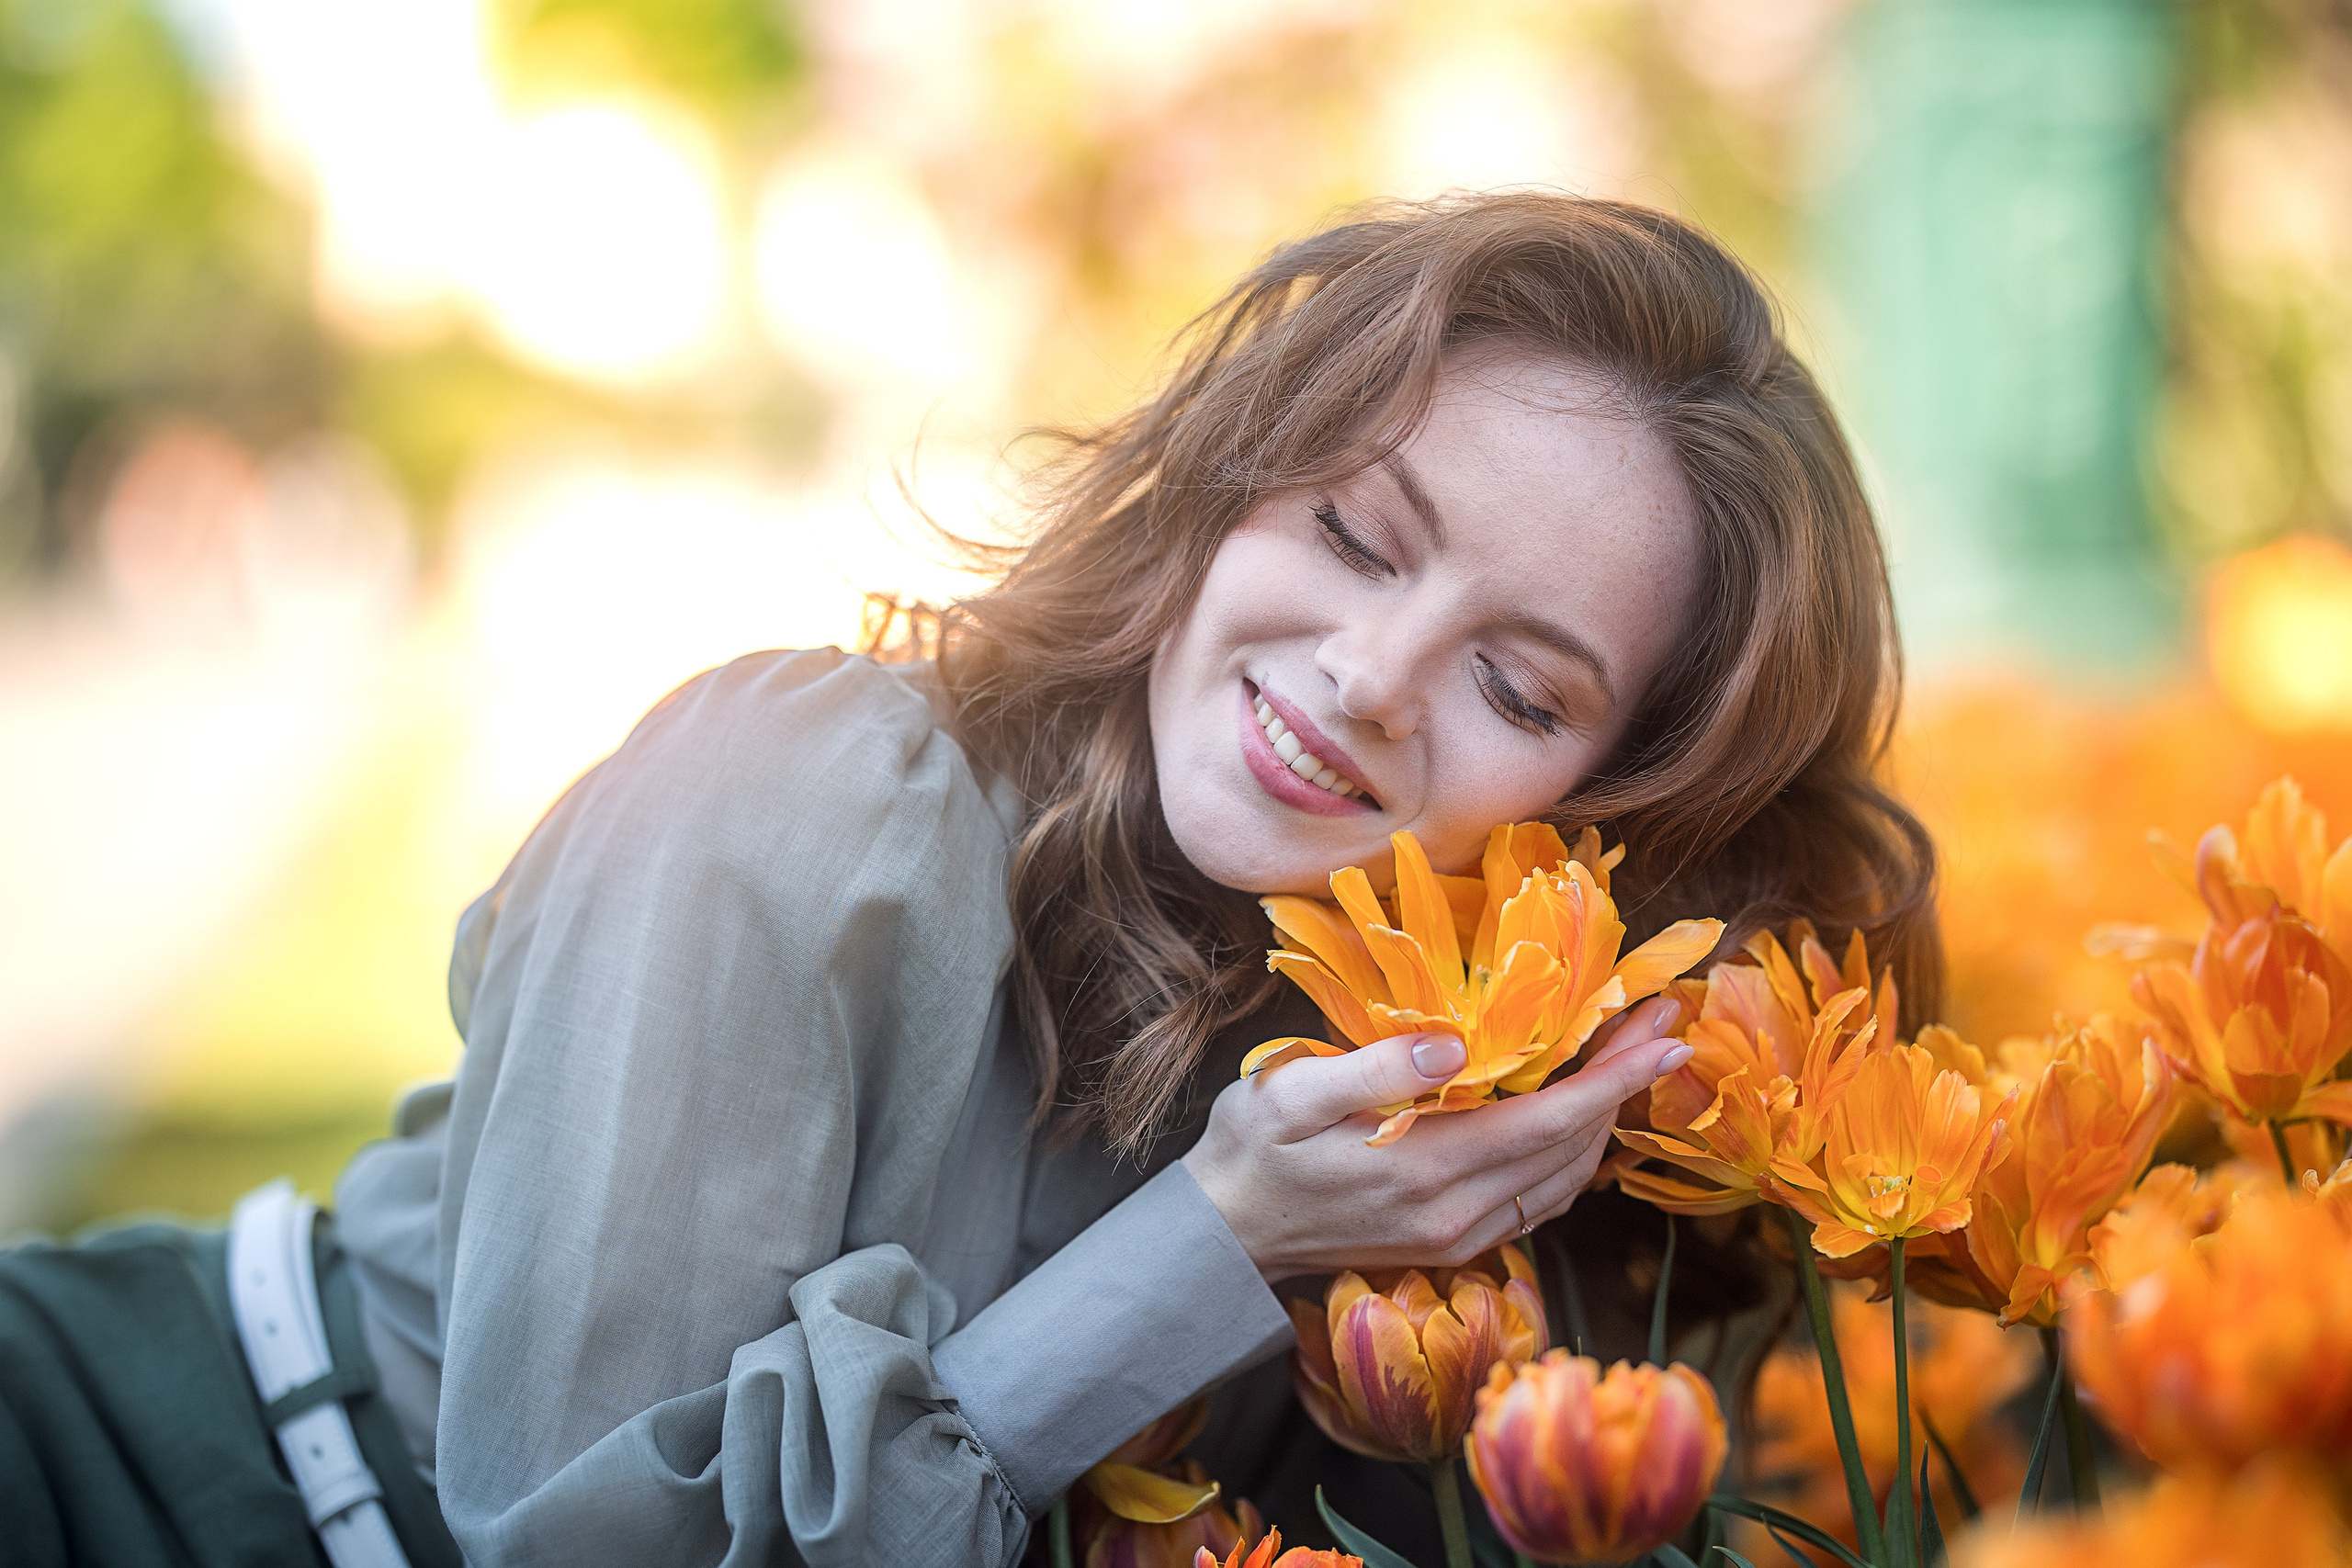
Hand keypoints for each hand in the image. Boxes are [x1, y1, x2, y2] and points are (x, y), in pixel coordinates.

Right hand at [1181, 998, 1689, 1282]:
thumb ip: (1373, 1069)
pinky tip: (1581, 1120)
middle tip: (1661, 1026)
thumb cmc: (1249, 1150)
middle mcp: (1454, 1213)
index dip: (1612, 1077)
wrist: (1223, 1235)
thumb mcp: (1288, 1094)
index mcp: (1422, 1169)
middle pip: (1570, 1149)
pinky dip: (1573, 1157)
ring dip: (1606, 1122)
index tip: (1661, 1034)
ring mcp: (1457, 1236)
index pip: (1546, 1120)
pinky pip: (1538, 1201)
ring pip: (1564, 1181)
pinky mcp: (1452, 1244)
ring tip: (1632, 1062)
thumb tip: (1452, 1045)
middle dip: (1624, 1087)